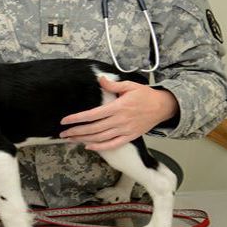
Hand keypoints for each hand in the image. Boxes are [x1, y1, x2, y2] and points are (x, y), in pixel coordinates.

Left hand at [59, 77, 177, 150]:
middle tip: (63, 134)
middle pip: (94, 129)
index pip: (93, 114)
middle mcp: (120, 121)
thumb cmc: (145, 95)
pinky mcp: (130, 137)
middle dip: (76, 132)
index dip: (77, 118)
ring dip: (84, 140)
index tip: (65, 121)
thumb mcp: (130, 85)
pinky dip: (100, 147)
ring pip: (101, 138)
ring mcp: (125, 130)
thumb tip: (100, 79)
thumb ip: (113, 84)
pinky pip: (113, 144)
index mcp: (118, 107)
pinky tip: (89, 146)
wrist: (163, 107)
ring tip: (71, 140)